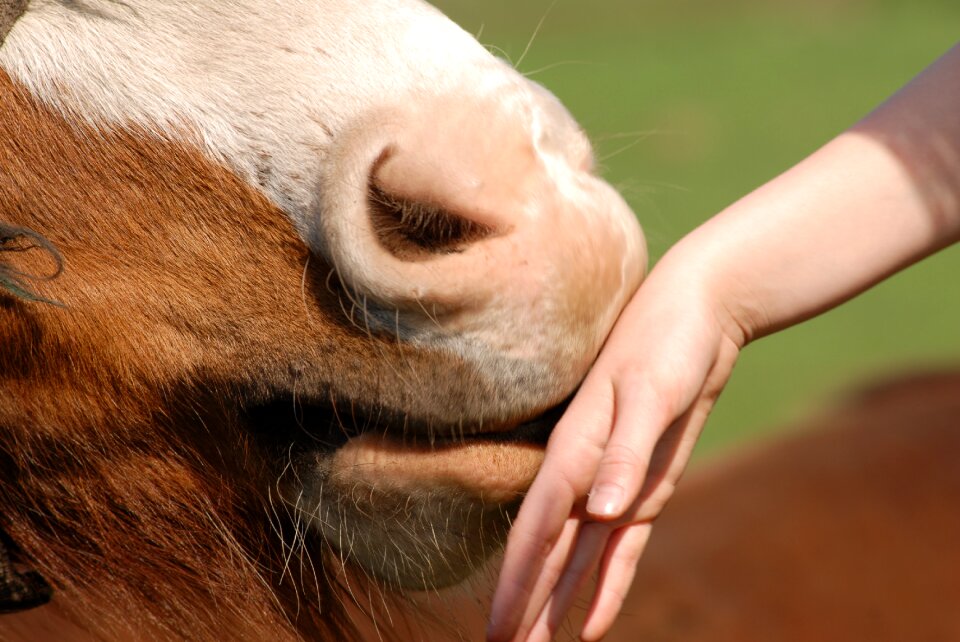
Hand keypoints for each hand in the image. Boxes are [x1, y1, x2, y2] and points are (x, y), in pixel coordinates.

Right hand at [487, 251, 743, 641]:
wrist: (697, 313)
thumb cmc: (669, 342)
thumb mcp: (652, 392)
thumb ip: (626, 452)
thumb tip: (597, 511)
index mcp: (574, 451)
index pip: (536, 531)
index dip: (515, 584)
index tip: (496, 631)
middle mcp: (585, 475)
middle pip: (546, 554)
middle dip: (524, 605)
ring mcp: (613, 485)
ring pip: (576, 560)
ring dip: (555, 605)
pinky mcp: (645, 490)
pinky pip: (619, 551)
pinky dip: (605, 587)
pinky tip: (592, 623)